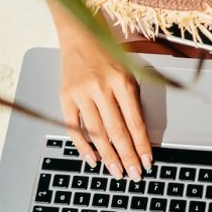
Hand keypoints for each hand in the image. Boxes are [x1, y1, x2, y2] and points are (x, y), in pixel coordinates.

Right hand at [59, 39, 152, 178]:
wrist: (79, 35)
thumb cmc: (107, 54)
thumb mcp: (128, 73)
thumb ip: (133, 101)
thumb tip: (138, 135)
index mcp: (121, 82)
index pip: (135, 123)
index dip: (141, 146)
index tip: (147, 163)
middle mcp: (101, 88)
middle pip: (117, 131)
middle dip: (127, 157)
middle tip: (133, 175)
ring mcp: (81, 94)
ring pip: (96, 133)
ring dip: (107, 156)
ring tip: (116, 172)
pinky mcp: (65, 97)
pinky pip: (74, 127)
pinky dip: (83, 146)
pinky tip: (91, 159)